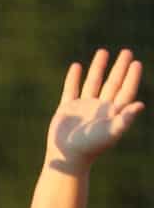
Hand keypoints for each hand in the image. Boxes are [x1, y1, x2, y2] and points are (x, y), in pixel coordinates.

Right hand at [46, 48, 143, 174]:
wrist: (67, 156)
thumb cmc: (91, 147)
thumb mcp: (111, 132)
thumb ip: (126, 118)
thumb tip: (141, 105)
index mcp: (113, 113)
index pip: (125, 91)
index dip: (132, 77)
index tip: (136, 63)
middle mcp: (100, 108)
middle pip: (113, 83)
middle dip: (120, 68)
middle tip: (127, 52)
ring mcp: (83, 107)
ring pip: (93, 83)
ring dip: (98, 68)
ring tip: (103, 51)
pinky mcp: (67, 108)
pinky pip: (71, 89)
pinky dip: (73, 78)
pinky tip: (77, 66)